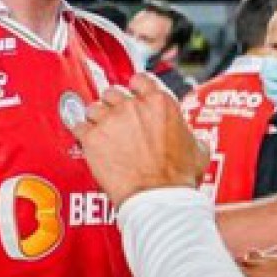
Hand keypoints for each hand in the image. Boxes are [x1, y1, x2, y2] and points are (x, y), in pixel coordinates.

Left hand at [71, 74, 206, 204]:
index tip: (132, 96)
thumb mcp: (198, 149)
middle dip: (114, 105)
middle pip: (112, 92)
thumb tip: (194, 137)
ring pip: (93, 107)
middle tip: (117, 120)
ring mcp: (110, 120)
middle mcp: (132, 107)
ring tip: (103, 133)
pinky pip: (78, 126)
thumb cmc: (177, 177)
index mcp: (160, 103)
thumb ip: (192, 134)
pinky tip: (89, 141)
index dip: (134, 88)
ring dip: (96, 119)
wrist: (157, 197)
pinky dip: (82, 133)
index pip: (139, 79)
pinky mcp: (92, 137)